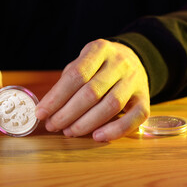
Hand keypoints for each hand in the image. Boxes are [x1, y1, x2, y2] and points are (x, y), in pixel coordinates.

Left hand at [35, 39, 149, 140]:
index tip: (41, 113)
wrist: (132, 58)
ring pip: (111, 105)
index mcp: (99, 49)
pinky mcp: (145, 98)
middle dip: (67, 113)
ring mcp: (134, 80)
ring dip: (86, 123)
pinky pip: (135, 117)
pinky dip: (116, 130)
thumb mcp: (82, 62)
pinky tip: (97, 137)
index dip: (56, 97)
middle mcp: (119, 63)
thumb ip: (66, 82)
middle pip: (91, 92)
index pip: (76, 75)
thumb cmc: (98, 65)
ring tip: (69, 132)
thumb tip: (47, 109)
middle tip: (53, 126)